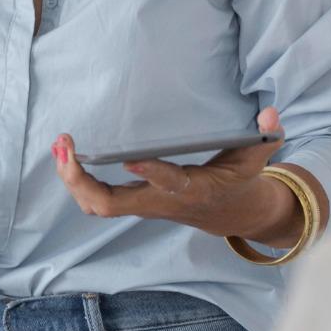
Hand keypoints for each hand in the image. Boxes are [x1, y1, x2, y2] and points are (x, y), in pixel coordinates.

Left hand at [51, 106, 291, 239]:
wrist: (235, 216)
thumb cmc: (241, 180)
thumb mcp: (257, 157)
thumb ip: (266, 136)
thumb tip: (271, 114)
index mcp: (191, 188)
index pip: (168, 183)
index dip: (150, 173)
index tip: (129, 158)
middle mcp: (160, 201)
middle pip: (110, 204)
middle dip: (81, 179)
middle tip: (64, 146)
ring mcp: (143, 205)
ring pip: (97, 206)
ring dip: (72, 180)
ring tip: (58, 148)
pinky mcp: (134, 203)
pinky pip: (96, 202)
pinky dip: (77, 182)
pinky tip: (66, 158)